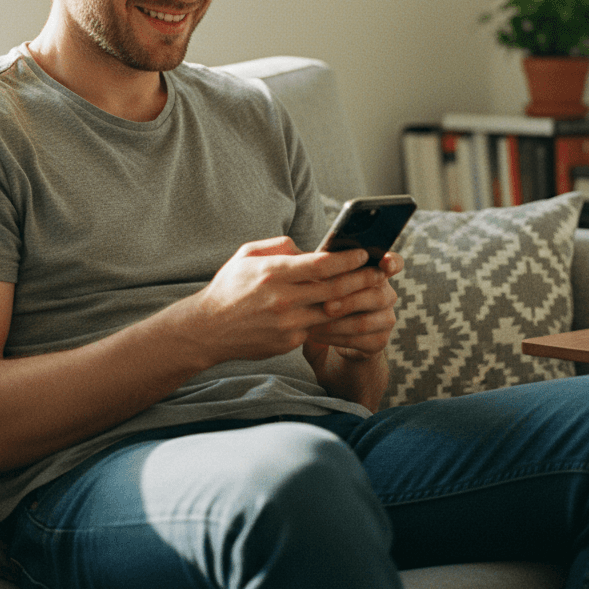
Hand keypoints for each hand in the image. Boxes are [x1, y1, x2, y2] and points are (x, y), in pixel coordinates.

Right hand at [190, 236, 380, 365]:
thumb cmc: (230, 287)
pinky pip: (321, 329)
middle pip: (334, 288)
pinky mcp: (289, 342)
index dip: (347, 259)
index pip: (320, 264)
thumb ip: (280, 247)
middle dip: (362, 279)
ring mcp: (287, 324)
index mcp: (272, 273)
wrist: (208, 329)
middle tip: (380, 272)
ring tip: (375, 292)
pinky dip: (339, 321)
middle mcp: (282, 299)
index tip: (363, 252)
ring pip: (334, 312)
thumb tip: (308, 248)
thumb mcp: (247, 254)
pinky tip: (353, 313)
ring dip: (357, 302)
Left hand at [302, 251, 401, 409]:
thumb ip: (309, 262)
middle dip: (349, 299)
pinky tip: (317, 335)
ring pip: (366, 320)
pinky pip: (361, 339)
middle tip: (326, 306)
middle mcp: (385, 294)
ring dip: (338, 323)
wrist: (324, 339)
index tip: (383, 261)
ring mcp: (385, 318)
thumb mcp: (315, 280)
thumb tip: (286, 242)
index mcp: (373, 272)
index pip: (394, 263)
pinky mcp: (379, 340)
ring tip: (314, 324)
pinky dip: (336, 337)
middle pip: (375, 293)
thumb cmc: (319, 300)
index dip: (393, 261)